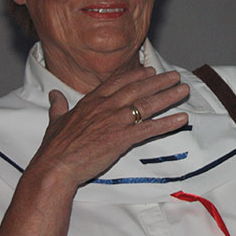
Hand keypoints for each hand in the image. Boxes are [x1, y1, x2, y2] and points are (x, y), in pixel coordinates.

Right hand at [28, 67, 189, 187]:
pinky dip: (168, 123)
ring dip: (168, 96)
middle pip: (138, 89)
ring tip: (183, 90)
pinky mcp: (123, 138)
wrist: (56, 166)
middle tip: (174, 76)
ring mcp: (116, 121)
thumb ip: (58, 106)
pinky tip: (181, 119)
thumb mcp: (56, 121)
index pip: (118, 82)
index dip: (136, 75)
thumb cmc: (54, 147)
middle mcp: (106, 107)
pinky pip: (150, 128)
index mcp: (91, 101)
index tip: (150, 70)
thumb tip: (53, 94)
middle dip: (159, 81)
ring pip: (147, 105)